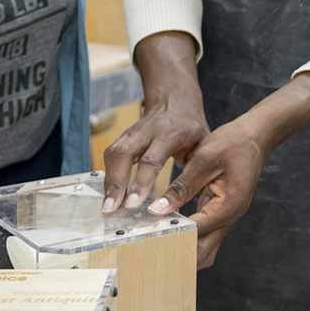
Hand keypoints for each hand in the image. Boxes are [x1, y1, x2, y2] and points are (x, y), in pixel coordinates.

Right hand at [103, 32, 207, 211]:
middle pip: (122, 155)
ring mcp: (131, 133)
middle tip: (110, 209)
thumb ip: (194, 171)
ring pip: (112, 154)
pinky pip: (111, 156)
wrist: (175, 101)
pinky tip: (110, 196)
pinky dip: (108, 176)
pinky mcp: (123, 137)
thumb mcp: (202, 146)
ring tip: (107, 208)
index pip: (150, 160)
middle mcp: (145, 131)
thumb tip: (188, 202)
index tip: (133, 204)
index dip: (140, 182)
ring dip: (108, 182)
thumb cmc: (192, 128)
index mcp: (169, 134)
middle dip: (115, 183)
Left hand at [151, 117, 269, 268]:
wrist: (256, 136)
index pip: (195, 234)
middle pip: (203, 253)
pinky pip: (205, 231)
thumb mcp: (204, 160)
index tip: (147, 239)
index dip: (170, 238)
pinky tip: (170, 228)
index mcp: (227, 207)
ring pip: (205, 246)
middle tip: (150, 250)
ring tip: (157, 242)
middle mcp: (229, 217)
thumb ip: (181, 187)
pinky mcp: (222, 211)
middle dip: (178, 255)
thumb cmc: (234, 143)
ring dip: (183, 247)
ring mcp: (227, 216)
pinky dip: (188, 234)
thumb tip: (158, 209)